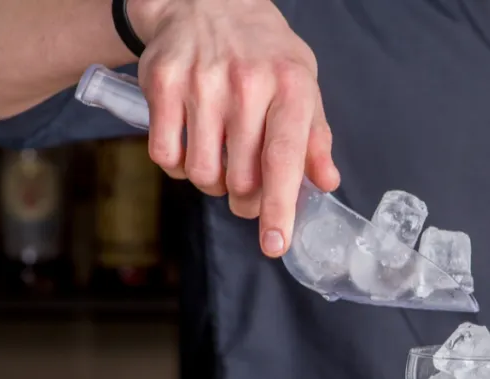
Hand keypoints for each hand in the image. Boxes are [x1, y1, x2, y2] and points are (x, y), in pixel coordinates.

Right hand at [129, 0, 339, 256]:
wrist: (207, 1)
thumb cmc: (263, 52)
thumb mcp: (303, 83)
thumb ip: (315, 136)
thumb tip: (326, 183)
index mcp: (290, 87)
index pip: (284, 159)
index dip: (280, 208)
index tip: (275, 243)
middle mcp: (246, 84)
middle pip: (239, 178)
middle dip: (244, 199)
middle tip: (247, 189)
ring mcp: (201, 83)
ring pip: (200, 172)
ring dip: (210, 182)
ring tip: (219, 161)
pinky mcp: (163, 83)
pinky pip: (165, 155)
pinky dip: (176, 164)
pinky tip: (190, 145)